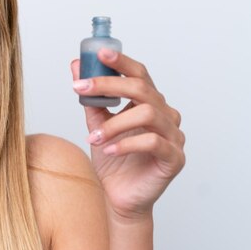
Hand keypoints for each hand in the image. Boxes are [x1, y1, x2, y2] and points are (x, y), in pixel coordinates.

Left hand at [71, 49, 184, 220]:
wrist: (117, 196)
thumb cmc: (112, 158)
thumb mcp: (97, 123)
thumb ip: (90, 97)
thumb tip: (76, 66)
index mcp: (149, 102)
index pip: (139, 74)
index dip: (121, 62)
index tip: (99, 53)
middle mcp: (165, 115)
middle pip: (142, 88)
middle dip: (108, 85)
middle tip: (81, 89)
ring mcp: (173, 136)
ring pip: (146, 114)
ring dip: (114, 123)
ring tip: (94, 137)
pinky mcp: (174, 158)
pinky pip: (153, 142)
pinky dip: (126, 143)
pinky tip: (109, 150)